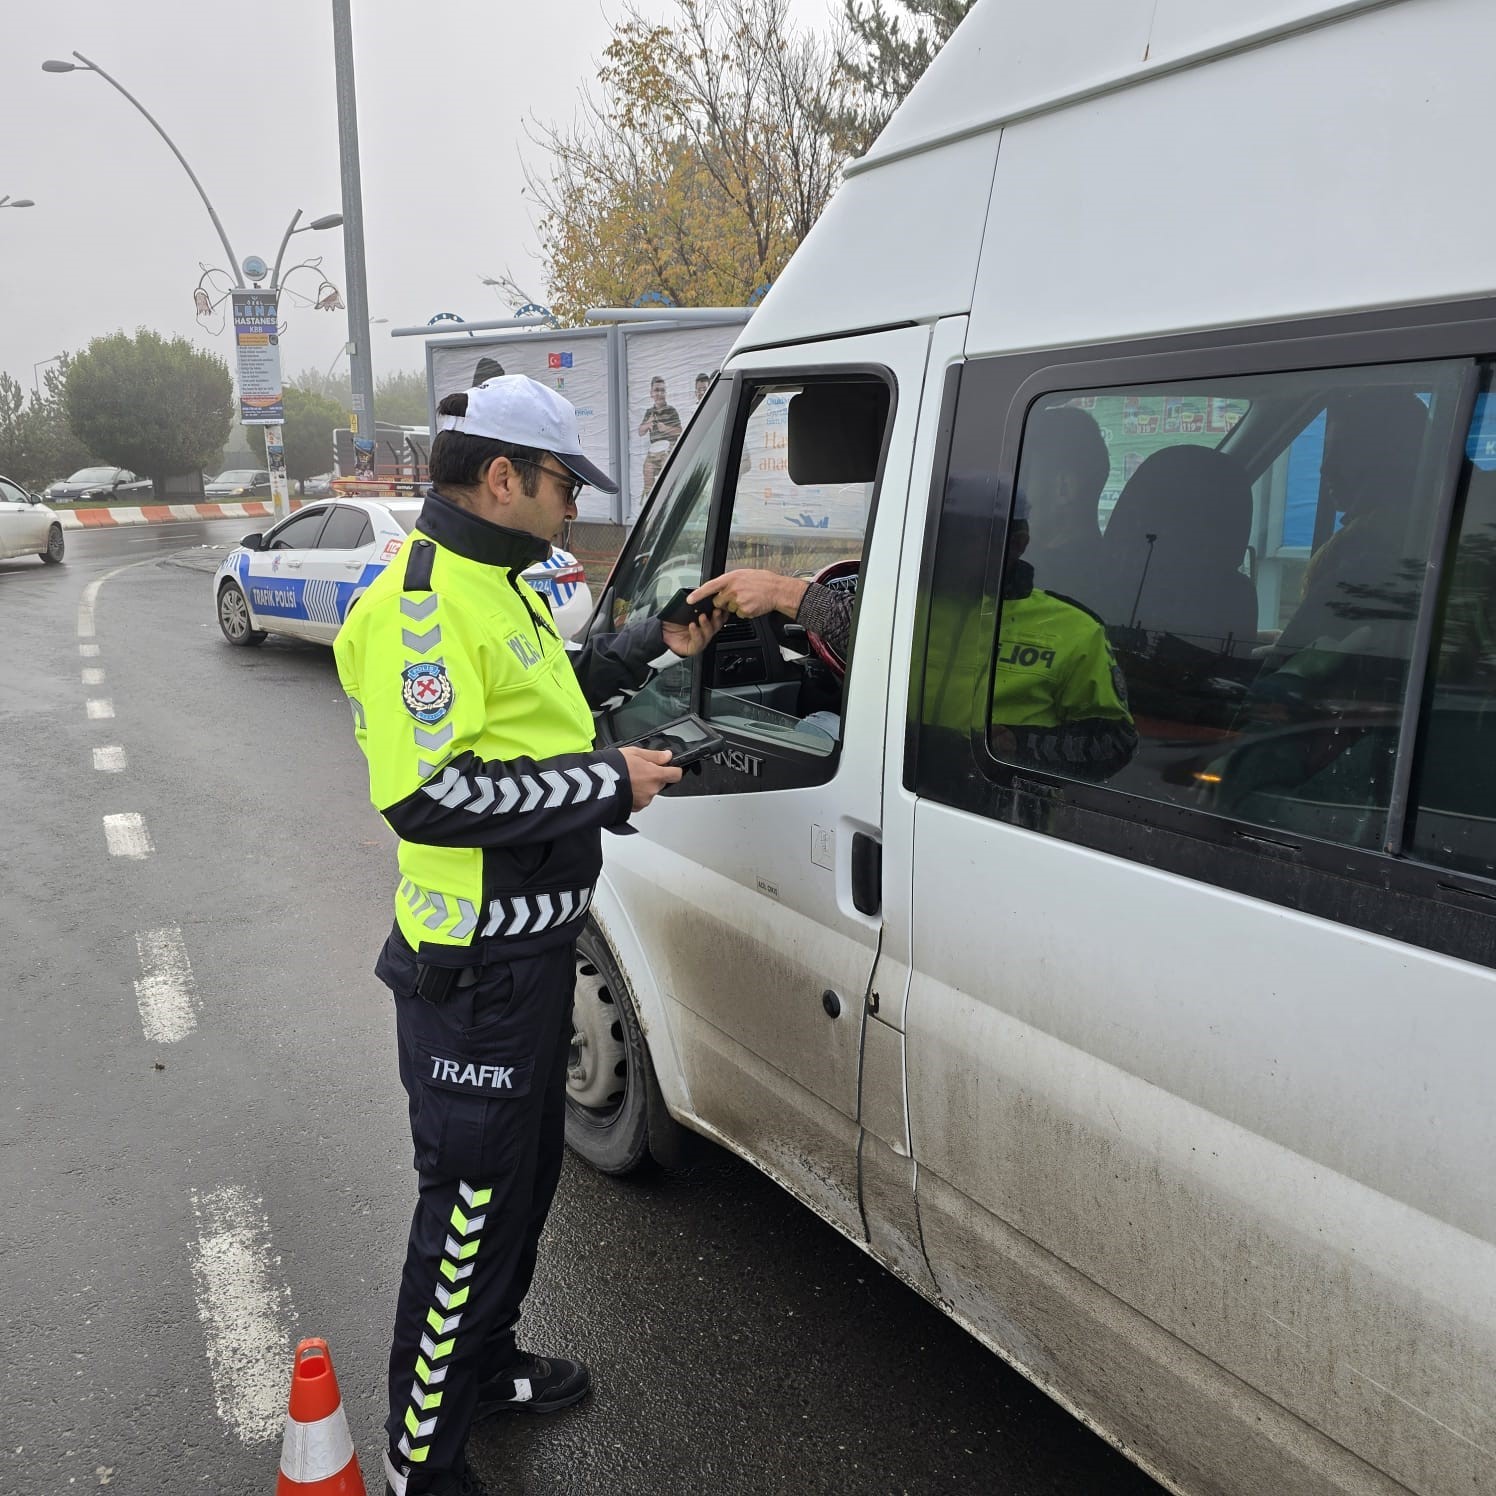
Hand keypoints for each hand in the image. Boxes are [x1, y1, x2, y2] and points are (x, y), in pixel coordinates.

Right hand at [618, 747, 682, 810]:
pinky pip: (640, 800)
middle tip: (638, 770)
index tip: (668, 766)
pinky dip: (635, 794)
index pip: (676, 774)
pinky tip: (625, 787)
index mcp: (655, 775)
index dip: (673, 769)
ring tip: (628, 778)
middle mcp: (652, 790)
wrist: (597, 785)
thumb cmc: (613, 767)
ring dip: (643, 786)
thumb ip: (654, 755)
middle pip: (661, 783)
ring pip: (650, 791)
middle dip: (653, 776)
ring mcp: (644, 800)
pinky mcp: (635, 808)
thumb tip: (667, 755)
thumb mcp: (634, 753)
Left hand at [662, 607, 727, 656]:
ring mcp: (701, 640)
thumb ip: (693, 603)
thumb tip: (700, 592)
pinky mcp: (694, 648)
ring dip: (707, 624)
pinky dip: (696, 633)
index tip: (721, 604)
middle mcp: (705, 631)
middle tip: (716, 610)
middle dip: (717, 618)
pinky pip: (698, 642)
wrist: (660, 631)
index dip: (721, 612)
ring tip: (702, 616)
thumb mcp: (683, 608)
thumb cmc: (673, 621)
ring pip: (709, 634)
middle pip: (716, 625)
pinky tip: (692, 626)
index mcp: (705, 621)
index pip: (718, 617)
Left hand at [690, 569, 806, 621]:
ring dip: (735, 606)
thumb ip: (730, 581)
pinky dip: (744, 611)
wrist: (778, 590)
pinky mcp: (744, 611)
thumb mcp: (744, 574)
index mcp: (732, 578)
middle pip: (718, 601)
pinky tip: (752, 604)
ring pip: (729, 609)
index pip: (710, 586)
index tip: (690, 600)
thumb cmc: (763, 581)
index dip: (698, 594)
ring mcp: (739, 601)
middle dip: (723, 602)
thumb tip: (721, 587)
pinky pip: (738, 614)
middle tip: (736, 596)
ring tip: (748, 598)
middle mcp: (733, 589)